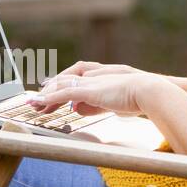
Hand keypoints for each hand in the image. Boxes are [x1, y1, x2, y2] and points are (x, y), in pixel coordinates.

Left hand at [43, 60, 186, 102]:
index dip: (61, 88)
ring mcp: (91, 82)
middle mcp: (93, 77)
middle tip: (37, 102)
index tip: (52, 97)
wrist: (153, 92)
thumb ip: (95, 105)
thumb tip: (77, 109)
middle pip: (64, 81)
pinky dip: (50, 98)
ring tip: (33, 104)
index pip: (75, 80)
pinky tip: (40, 102)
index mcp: (100, 78)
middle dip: (49, 92)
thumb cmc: (141, 99)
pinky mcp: (90, 91)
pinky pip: (64, 94)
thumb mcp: (113, 104)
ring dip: (46, 96)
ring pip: (61, 86)